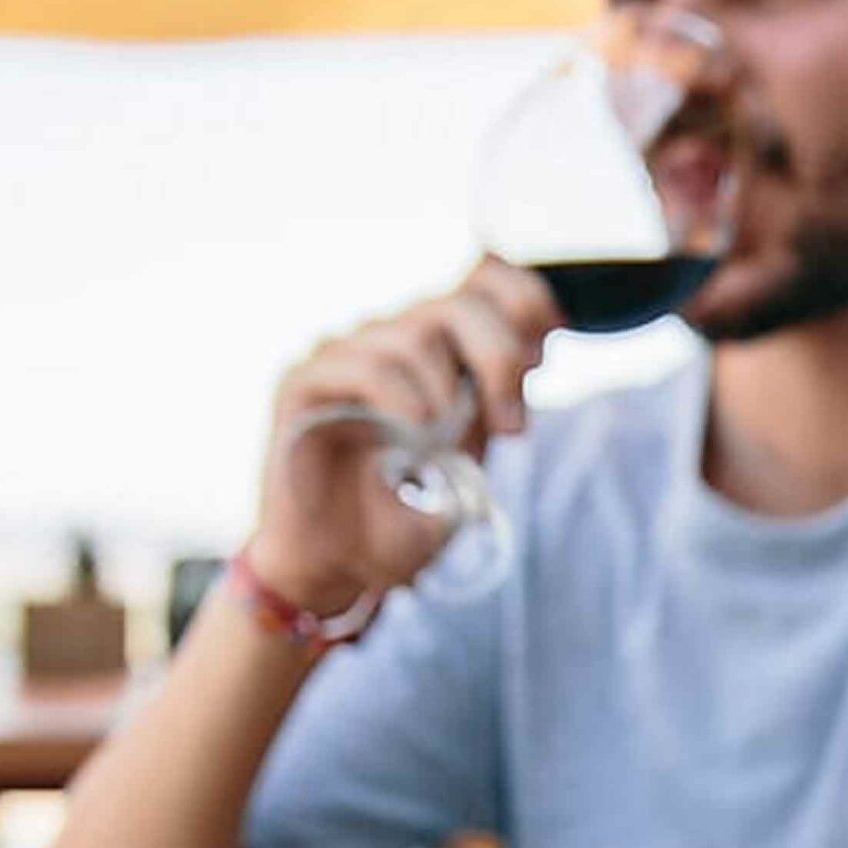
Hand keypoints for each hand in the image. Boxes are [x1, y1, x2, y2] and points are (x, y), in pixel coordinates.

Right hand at [249, 258, 561, 615]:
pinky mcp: (305, 382)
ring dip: (445, 394)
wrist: (336, 566)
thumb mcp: (467, 463)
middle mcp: (389, 339)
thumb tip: (526, 355)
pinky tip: (413, 436)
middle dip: (500, 361)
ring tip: (441, 446)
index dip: (524, 302)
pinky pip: (362, 366)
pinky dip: (400, 399)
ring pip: (414, 336)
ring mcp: (344, 355)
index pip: (484, 281)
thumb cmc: (398, 518)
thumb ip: (489, 407)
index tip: (543, 360)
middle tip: (512, 428)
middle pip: (460, 305)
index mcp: (434, 349)